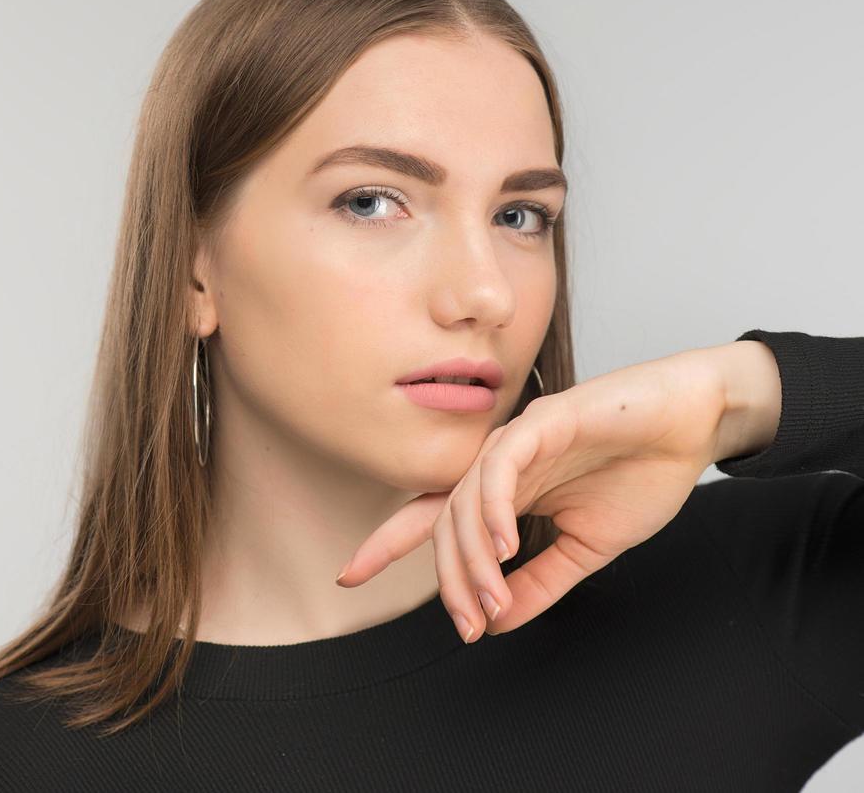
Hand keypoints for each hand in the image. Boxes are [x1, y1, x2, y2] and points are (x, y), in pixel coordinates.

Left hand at [335, 345, 743, 642]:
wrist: (695, 426)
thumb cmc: (643, 473)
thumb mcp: (587, 548)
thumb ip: (541, 583)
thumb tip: (497, 623)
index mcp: (505, 490)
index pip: (435, 518)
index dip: (389, 544)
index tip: (348, 574)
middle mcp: (499, 464)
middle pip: (443, 519)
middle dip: (447, 577)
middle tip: (465, 624)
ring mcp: (517, 440)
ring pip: (465, 499)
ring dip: (472, 557)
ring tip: (489, 600)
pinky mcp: (544, 420)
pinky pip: (500, 465)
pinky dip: (494, 507)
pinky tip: (505, 546)